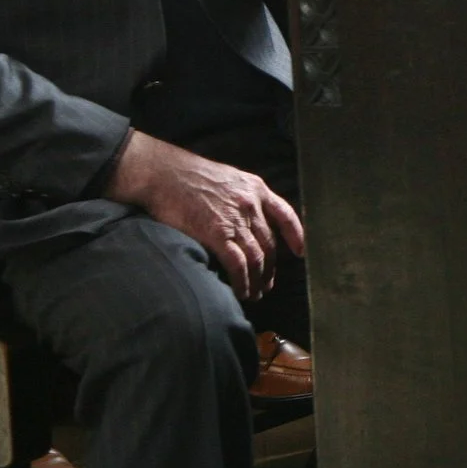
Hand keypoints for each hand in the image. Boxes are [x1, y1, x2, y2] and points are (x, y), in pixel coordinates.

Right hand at [104, 130, 304, 298]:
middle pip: (270, 243)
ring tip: (255, 294)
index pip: (286, 215)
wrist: (165, 173)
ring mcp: (236, 219)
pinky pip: (238, 264)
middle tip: (267, 285)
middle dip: (271, 269)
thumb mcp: (229, 178)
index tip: (301, 252)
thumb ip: (243, 196)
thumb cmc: (190, 176)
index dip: (296, 235)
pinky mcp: (217, 233)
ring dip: (258, 280)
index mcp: (257, 189)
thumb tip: (249, 218)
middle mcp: (251, 204)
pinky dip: (243, 282)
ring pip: (257, 258)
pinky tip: (241, 292)